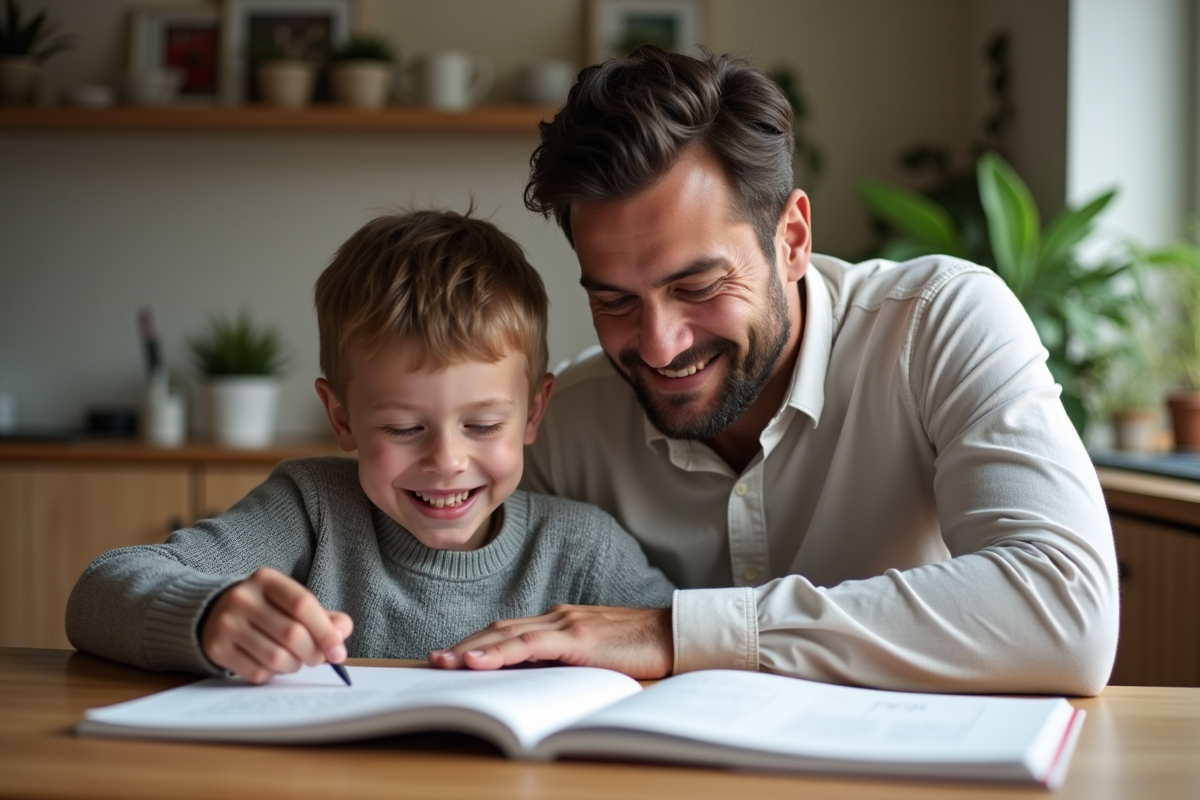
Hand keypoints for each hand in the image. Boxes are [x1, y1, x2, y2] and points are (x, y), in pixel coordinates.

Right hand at [201, 566, 352, 683]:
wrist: (214, 613)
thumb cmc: (266, 609)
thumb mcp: (291, 602)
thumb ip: (322, 616)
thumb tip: (341, 633)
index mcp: (266, 579)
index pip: (303, 605)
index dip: (326, 632)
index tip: (339, 652)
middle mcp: (242, 598)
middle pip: (292, 634)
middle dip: (313, 653)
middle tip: (318, 659)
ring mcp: (226, 623)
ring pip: (275, 657)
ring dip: (294, 666)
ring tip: (295, 661)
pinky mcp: (216, 648)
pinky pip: (256, 672)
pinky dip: (272, 674)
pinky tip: (271, 664)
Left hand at [428, 605, 672, 678]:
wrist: (676, 636)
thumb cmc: (642, 651)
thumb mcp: (596, 660)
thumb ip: (567, 664)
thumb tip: (538, 686)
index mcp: (561, 623)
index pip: (508, 631)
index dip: (478, 644)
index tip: (451, 659)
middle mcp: (557, 617)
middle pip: (498, 629)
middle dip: (464, 647)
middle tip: (432, 662)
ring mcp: (566, 624)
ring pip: (507, 634)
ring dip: (472, 650)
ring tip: (443, 663)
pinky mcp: (577, 637)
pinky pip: (529, 645)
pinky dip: (500, 653)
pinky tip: (478, 662)